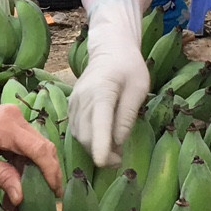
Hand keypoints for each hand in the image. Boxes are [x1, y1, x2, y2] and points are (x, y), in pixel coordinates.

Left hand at [0, 72, 60, 204]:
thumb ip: (1, 178)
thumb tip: (21, 197)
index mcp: (6, 126)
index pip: (39, 150)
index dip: (51, 172)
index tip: (54, 193)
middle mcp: (16, 118)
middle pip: (43, 149)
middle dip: (45, 176)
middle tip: (45, 201)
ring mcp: (15, 119)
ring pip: (36, 150)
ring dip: (32, 174)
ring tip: (22, 201)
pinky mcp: (13, 125)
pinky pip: (26, 147)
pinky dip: (23, 167)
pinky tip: (16, 187)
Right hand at [69, 0, 152, 167]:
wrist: (110, 48)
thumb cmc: (129, 67)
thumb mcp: (138, 88)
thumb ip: (128, 115)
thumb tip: (118, 141)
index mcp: (102, 91)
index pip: (99, 123)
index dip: (100, 145)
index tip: (103, 163)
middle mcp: (83, 98)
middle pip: (86, 135)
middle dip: (101, 153)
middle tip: (119, 161)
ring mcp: (74, 102)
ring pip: (79, 135)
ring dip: (93, 148)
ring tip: (113, 153)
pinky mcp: (71, 105)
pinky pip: (76, 129)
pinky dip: (87, 140)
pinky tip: (101, 141)